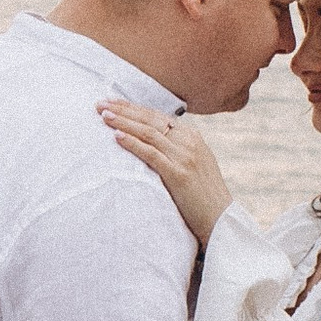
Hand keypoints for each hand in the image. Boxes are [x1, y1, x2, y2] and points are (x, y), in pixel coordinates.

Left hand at [96, 96, 232, 244]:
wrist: (220, 218)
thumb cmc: (203, 194)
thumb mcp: (194, 163)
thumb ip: (177, 149)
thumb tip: (154, 141)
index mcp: (191, 136)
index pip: (157, 116)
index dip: (133, 108)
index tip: (112, 102)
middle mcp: (188, 141)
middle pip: (150, 119)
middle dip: (123, 110)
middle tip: (100, 104)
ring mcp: (184, 156)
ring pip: (148, 133)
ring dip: (123, 122)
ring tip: (104, 116)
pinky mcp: (178, 174)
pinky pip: (151, 154)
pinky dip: (133, 143)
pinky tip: (117, 137)